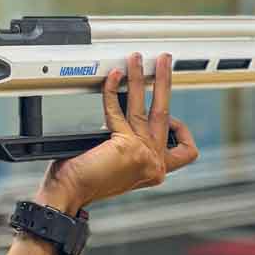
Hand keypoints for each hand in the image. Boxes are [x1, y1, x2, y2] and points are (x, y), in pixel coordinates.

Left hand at [37, 52, 198, 213]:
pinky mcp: (126, 145)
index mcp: (154, 169)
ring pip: (146, 105)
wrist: (70, 193)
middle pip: (167, 113)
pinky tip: (110, 78)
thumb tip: (131, 119)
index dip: (180, 129)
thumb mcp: (121, 166)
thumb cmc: (87, 182)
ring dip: (140, 77)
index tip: (171, 115)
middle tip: (163, 62)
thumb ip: (133, 147)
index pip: (185, 150)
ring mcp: (142, 153)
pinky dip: (112, 90)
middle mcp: (153, 161)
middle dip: (165, 82)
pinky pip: (117, 108)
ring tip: (135, 60)